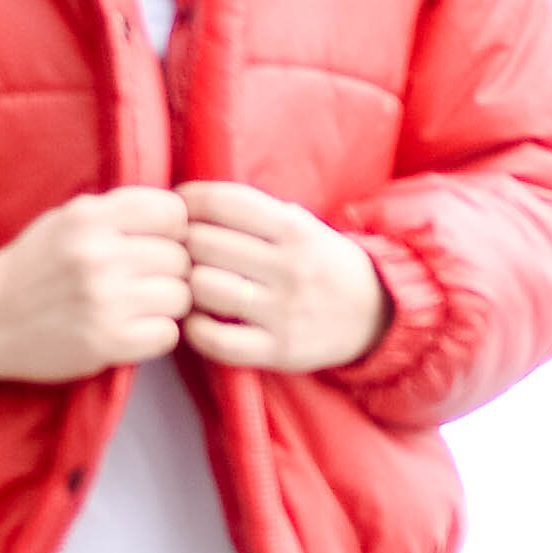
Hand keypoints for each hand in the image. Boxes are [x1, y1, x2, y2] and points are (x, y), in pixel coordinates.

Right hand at [0, 188, 192, 383]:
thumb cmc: (33, 266)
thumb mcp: (66, 219)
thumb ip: (118, 212)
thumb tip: (181, 214)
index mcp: (90, 217)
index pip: (173, 213)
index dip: (174, 231)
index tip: (158, 243)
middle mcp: (98, 255)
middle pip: (181, 258)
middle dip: (170, 271)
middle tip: (143, 282)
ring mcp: (104, 300)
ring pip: (180, 297)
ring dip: (166, 305)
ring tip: (138, 306)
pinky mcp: (106, 341)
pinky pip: (168, 334)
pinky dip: (156, 335)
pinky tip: (133, 330)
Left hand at [179, 178, 389, 375]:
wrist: (374, 313)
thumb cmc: (319, 263)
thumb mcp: (300, 225)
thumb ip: (252, 213)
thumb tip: (185, 203)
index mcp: (293, 228)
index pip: (220, 202)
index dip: (185, 202)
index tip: (177, 211)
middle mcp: (290, 267)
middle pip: (203, 243)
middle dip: (182, 244)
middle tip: (180, 251)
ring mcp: (284, 311)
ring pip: (203, 288)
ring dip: (186, 285)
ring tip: (190, 285)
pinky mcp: (279, 350)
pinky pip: (215, 340)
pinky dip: (194, 328)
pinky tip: (199, 319)